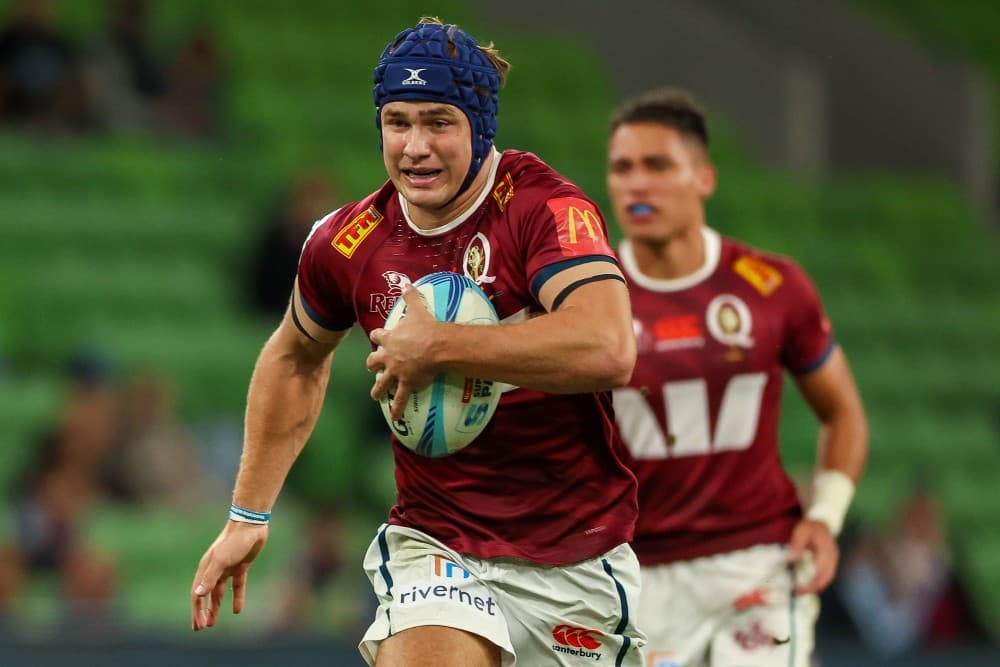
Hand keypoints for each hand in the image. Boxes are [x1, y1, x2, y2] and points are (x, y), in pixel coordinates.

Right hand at [190, 522, 267, 630]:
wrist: (250, 525)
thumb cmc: (233, 541)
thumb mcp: (220, 560)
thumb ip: (210, 578)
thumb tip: (197, 595)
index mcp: (205, 569)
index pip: (197, 595)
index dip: (197, 611)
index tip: (199, 626)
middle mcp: (214, 570)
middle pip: (205, 595)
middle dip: (202, 612)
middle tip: (201, 628)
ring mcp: (227, 568)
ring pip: (219, 593)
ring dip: (215, 607)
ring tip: (212, 623)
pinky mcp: (240, 567)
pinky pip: (237, 586)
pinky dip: (236, 598)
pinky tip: (237, 610)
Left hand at [367, 285, 440, 420]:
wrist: (436, 346)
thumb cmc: (426, 327)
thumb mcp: (417, 308)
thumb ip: (410, 295)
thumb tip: (406, 281)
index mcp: (390, 339)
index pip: (378, 336)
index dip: (377, 337)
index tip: (377, 337)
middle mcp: (389, 357)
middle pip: (374, 361)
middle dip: (372, 364)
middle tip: (372, 368)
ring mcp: (396, 372)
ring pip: (382, 383)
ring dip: (378, 390)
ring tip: (375, 395)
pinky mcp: (406, 384)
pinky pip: (400, 399)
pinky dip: (397, 409)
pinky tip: (395, 417)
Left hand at [787, 518, 838, 594]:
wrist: (822, 521)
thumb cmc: (810, 526)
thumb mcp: (801, 532)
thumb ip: (797, 545)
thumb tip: (791, 559)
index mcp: (825, 550)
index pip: (819, 571)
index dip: (810, 582)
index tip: (798, 587)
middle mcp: (833, 556)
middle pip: (826, 577)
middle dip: (813, 588)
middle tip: (799, 593)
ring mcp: (834, 559)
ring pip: (828, 578)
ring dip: (817, 586)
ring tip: (803, 591)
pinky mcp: (832, 561)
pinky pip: (828, 574)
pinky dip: (819, 581)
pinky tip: (810, 584)